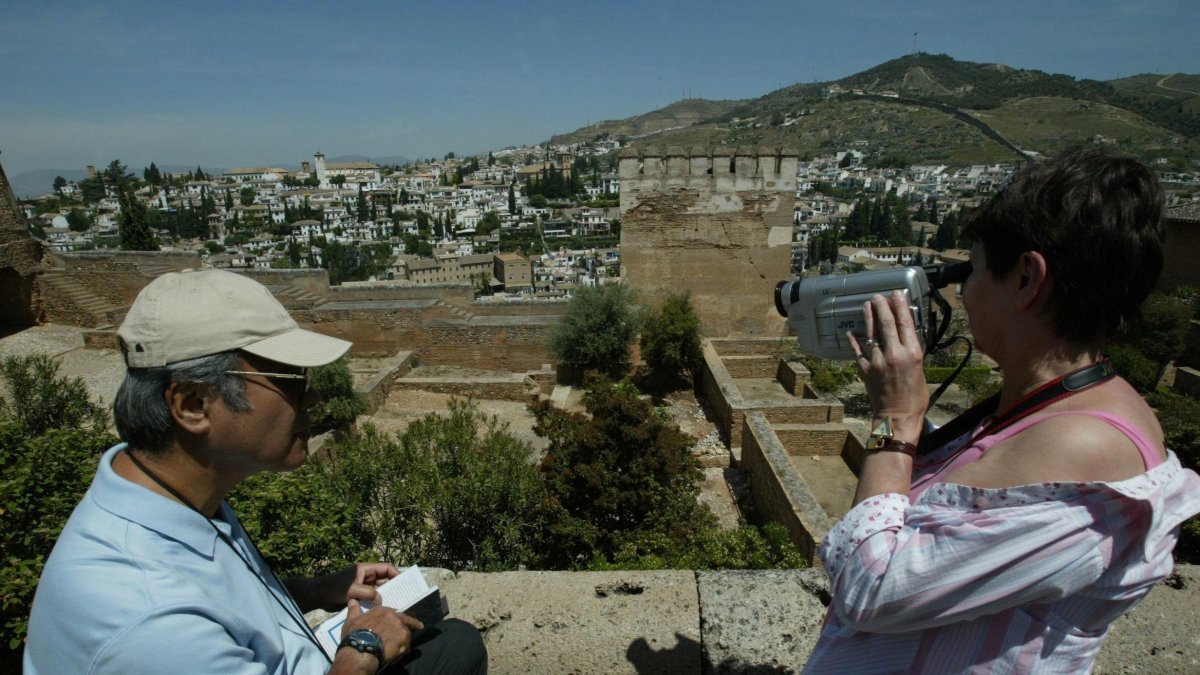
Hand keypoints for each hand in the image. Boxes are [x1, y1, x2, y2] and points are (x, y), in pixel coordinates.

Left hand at [289, 562, 399, 611]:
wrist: (319, 594)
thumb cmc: (335, 588)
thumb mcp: (352, 590)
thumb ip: (368, 593)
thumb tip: (380, 600)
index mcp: (366, 569)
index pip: (386, 568)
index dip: (396, 574)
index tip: (403, 584)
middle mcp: (367, 576)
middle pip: (385, 578)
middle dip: (394, 585)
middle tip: (403, 595)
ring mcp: (364, 585)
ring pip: (380, 588)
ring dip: (386, 594)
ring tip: (396, 602)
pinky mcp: (360, 594)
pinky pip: (373, 596)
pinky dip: (378, 600)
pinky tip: (383, 608)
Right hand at [337, 600, 423, 670]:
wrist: (361, 648)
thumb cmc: (355, 634)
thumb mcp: (351, 620)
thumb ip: (354, 610)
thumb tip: (352, 601)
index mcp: (382, 611)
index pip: (393, 612)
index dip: (395, 617)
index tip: (399, 619)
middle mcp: (394, 617)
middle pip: (406, 619)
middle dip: (412, 622)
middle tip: (418, 626)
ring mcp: (400, 628)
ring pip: (407, 633)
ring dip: (405, 639)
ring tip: (404, 646)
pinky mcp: (404, 640)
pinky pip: (406, 645)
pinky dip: (404, 649)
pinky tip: (401, 653)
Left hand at [848, 290, 927, 441]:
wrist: (898, 417)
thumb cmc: (915, 397)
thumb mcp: (921, 369)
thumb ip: (912, 350)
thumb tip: (906, 334)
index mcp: (912, 353)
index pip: (905, 323)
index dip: (900, 306)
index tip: (897, 294)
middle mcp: (894, 354)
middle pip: (887, 324)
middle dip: (882, 306)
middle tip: (879, 296)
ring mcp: (877, 361)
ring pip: (871, 333)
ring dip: (868, 317)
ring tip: (867, 304)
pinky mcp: (865, 369)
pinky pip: (858, 350)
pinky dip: (854, 339)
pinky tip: (852, 331)